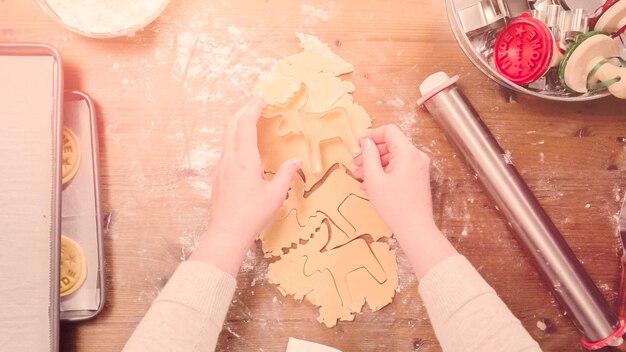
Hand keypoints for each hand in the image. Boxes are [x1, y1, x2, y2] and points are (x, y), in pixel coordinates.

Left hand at [190, 97, 301, 275]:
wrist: (226, 233)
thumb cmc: (253, 215)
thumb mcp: (275, 195)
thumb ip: (286, 174)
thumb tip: (296, 161)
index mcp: (244, 160)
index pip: (246, 126)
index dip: (253, 109)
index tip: (260, 97)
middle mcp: (230, 160)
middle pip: (232, 126)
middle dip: (242, 110)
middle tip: (255, 102)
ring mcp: (221, 168)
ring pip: (227, 137)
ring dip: (237, 124)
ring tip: (249, 119)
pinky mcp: (218, 177)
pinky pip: (226, 150)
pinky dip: (234, 139)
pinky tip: (243, 146)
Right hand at [353, 124, 456, 279]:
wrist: (415, 228)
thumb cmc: (395, 206)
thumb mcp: (374, 179)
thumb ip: (369, 156)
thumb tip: (366, 142)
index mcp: (407, 153)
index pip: (389, 131)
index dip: (371, 135)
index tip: (359, 145)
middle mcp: (416, 157)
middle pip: (391, 144)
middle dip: (371, 152)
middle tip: (356, 163)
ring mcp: (419, 168)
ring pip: (394, 157)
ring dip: (376, 164)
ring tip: (360, 176)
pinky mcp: (418, 178)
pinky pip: (399, 168)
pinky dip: (385, 172)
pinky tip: (371, 184)